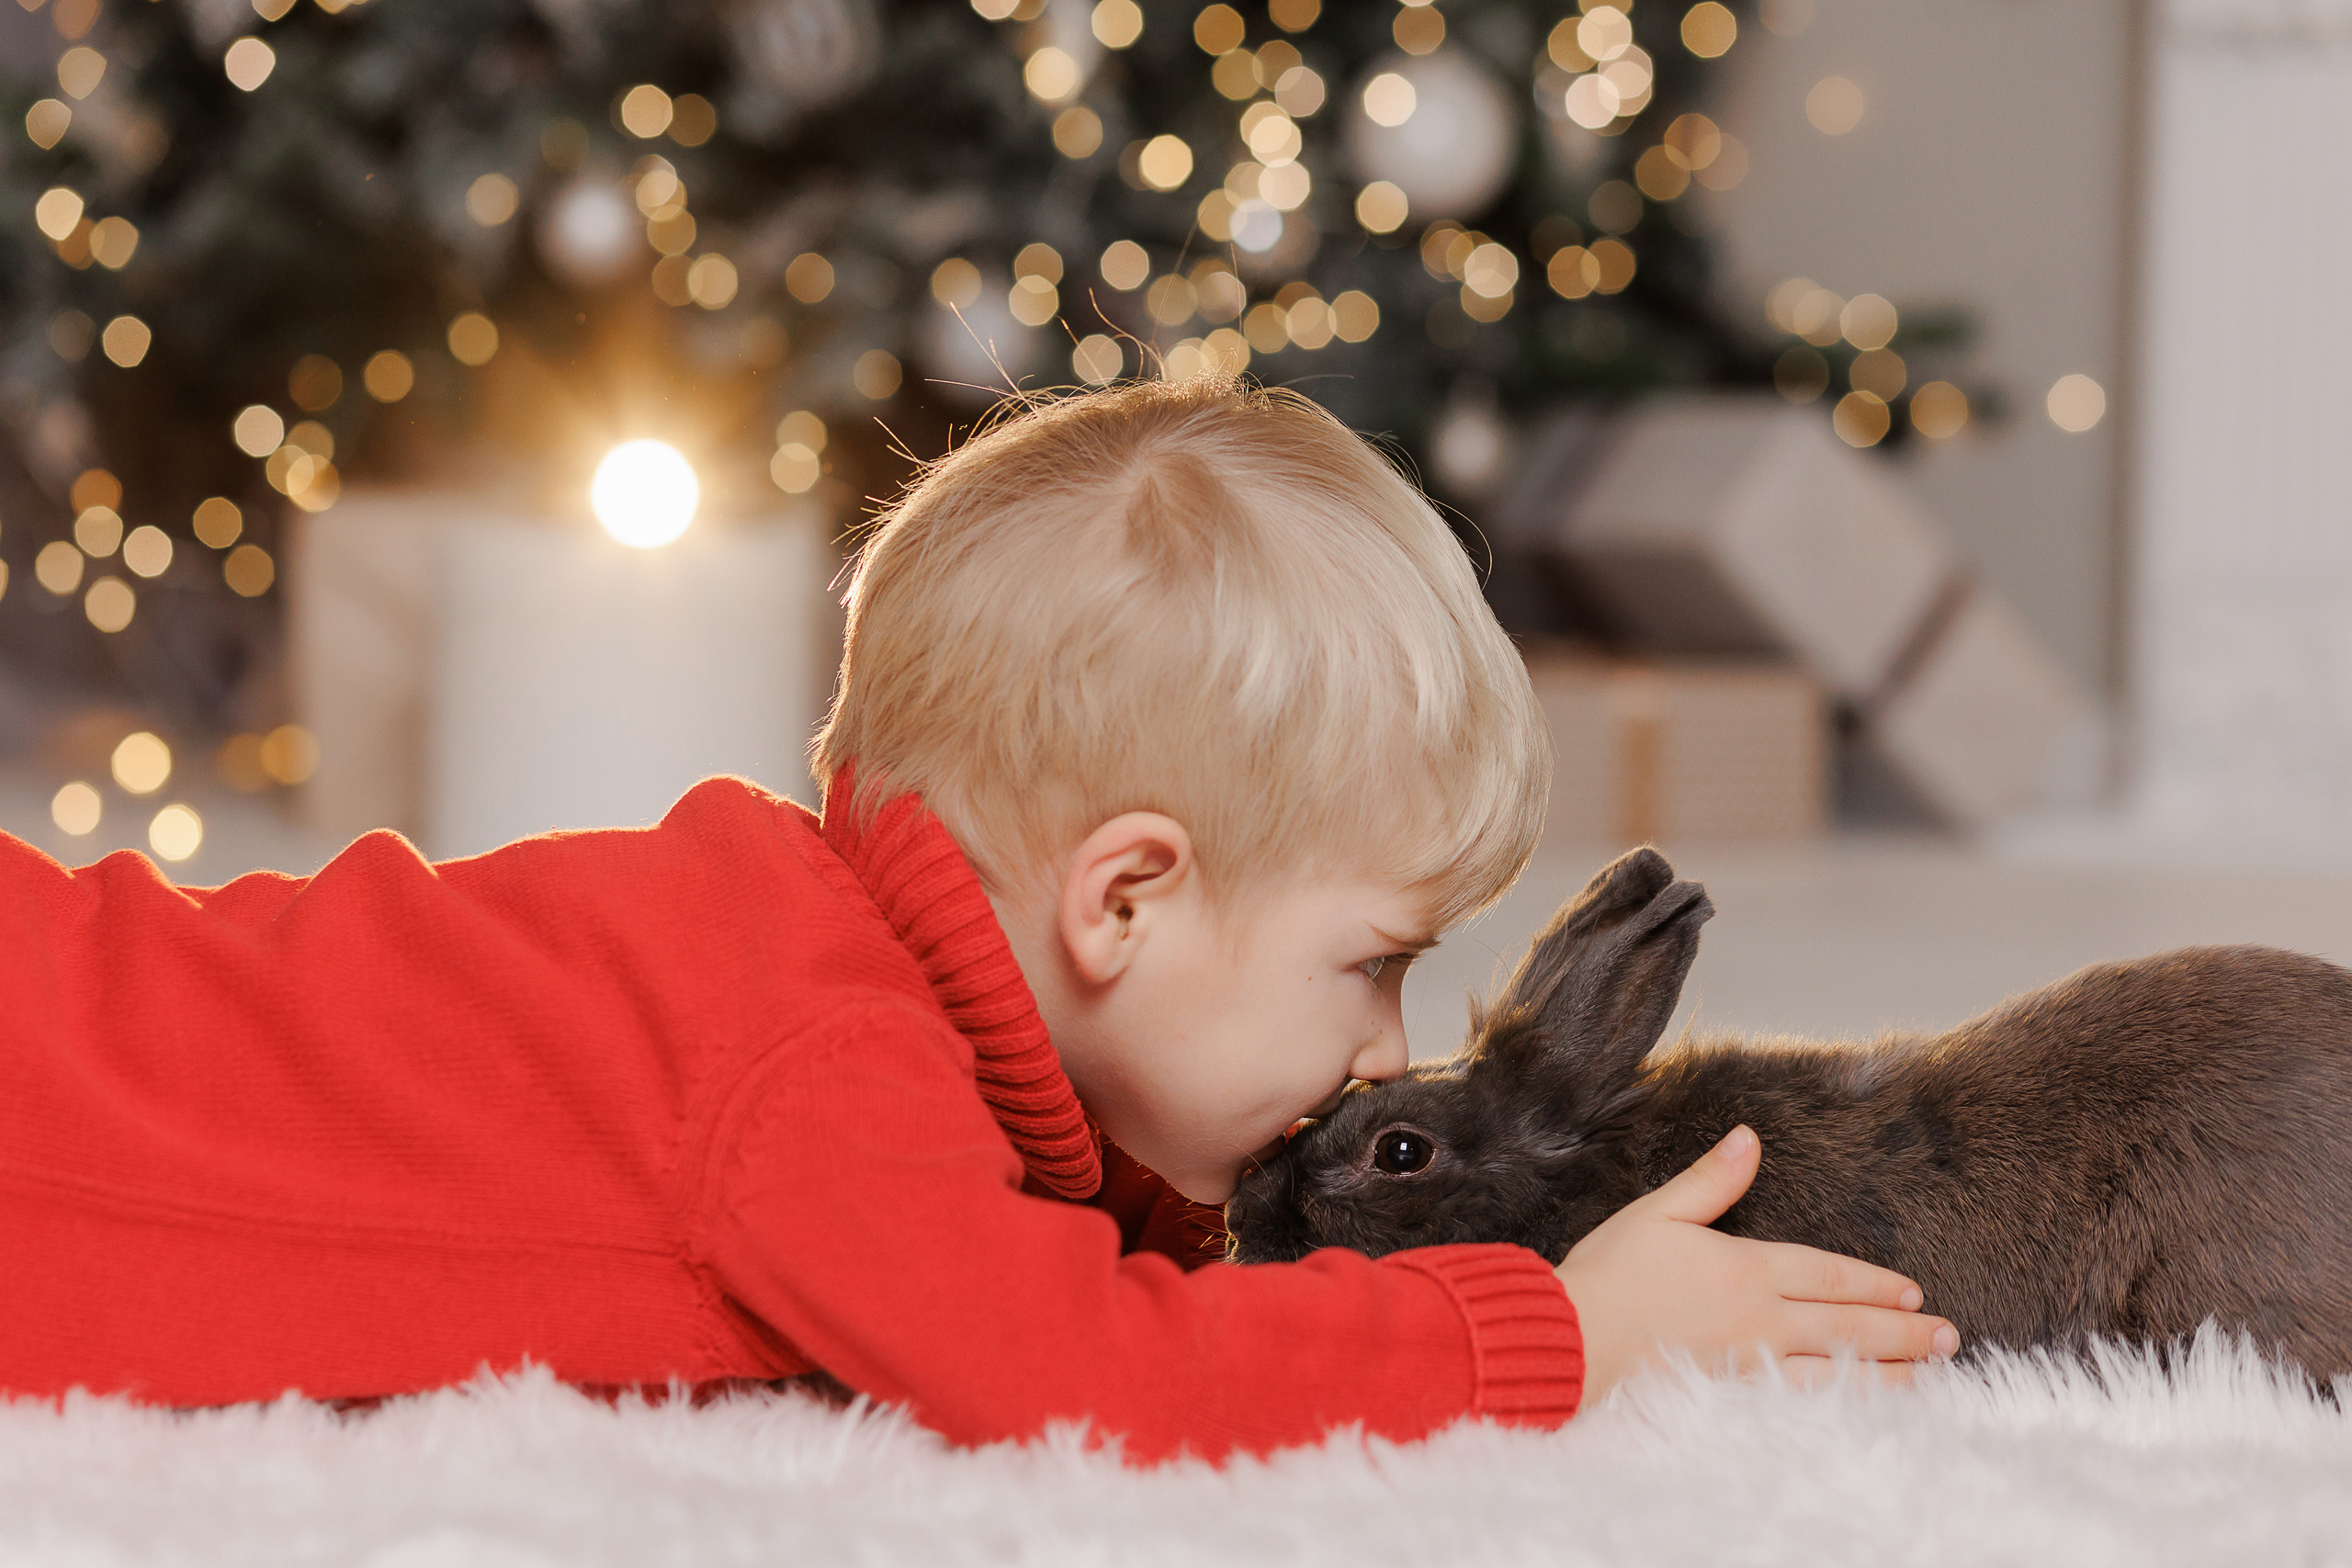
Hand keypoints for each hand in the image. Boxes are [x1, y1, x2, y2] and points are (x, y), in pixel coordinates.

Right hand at [1553, 1124, 1958, 1402]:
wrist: (1573, 1336)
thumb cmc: (1609, 1273)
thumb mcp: (1659, 1212)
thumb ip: (1712, 1179)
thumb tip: (1749, 1137)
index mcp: (1746, 1268)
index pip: (1828, 1274)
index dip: (1874, 1283)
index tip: (1912, 1290)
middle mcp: (1761, 1317)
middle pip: (1848, 1325)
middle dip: (1903, 1329)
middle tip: (1948, 1334)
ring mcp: (1751, 1362)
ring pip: (1839, 1370)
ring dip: (1892, 1372)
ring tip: (1931, 1374)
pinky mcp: (1733, 1395)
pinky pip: (1806, 1401)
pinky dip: (1847, 1403)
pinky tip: (1866, 1407)